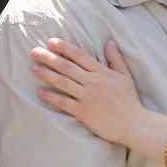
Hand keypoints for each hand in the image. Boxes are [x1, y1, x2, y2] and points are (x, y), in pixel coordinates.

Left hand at [31, 38, 146, 146]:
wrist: (133, 124)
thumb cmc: (129, 100)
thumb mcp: (125, 76)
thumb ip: (116, 59)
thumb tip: (109, 42)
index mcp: (102, 72)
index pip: (80, 56)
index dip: (64, 48)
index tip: (51, 42)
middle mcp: (93, 82)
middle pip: (67, 67)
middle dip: (49, 58)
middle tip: (34, 52)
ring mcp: (87, 97)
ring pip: (63, 82)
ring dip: (46, 74)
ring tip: (33, 68)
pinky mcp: (83, 112)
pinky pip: (64, 102)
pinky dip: (51, 97)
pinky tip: (40, 92)